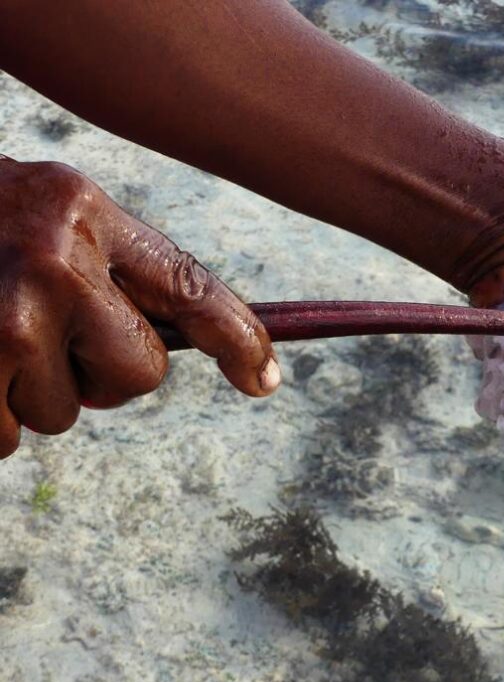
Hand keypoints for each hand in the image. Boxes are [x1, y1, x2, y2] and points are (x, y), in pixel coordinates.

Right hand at [0, 156, 278, 456]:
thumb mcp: (41, 217)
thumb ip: (107, 269)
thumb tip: (177, 354)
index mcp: (83, 211)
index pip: (189, 286)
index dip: (241, 338)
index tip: (267, 381)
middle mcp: (51, 259)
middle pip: (138, 376)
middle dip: (98, 374)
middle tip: (37, 332)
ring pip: (64, 414)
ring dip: (27, 393)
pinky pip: (3, 438)